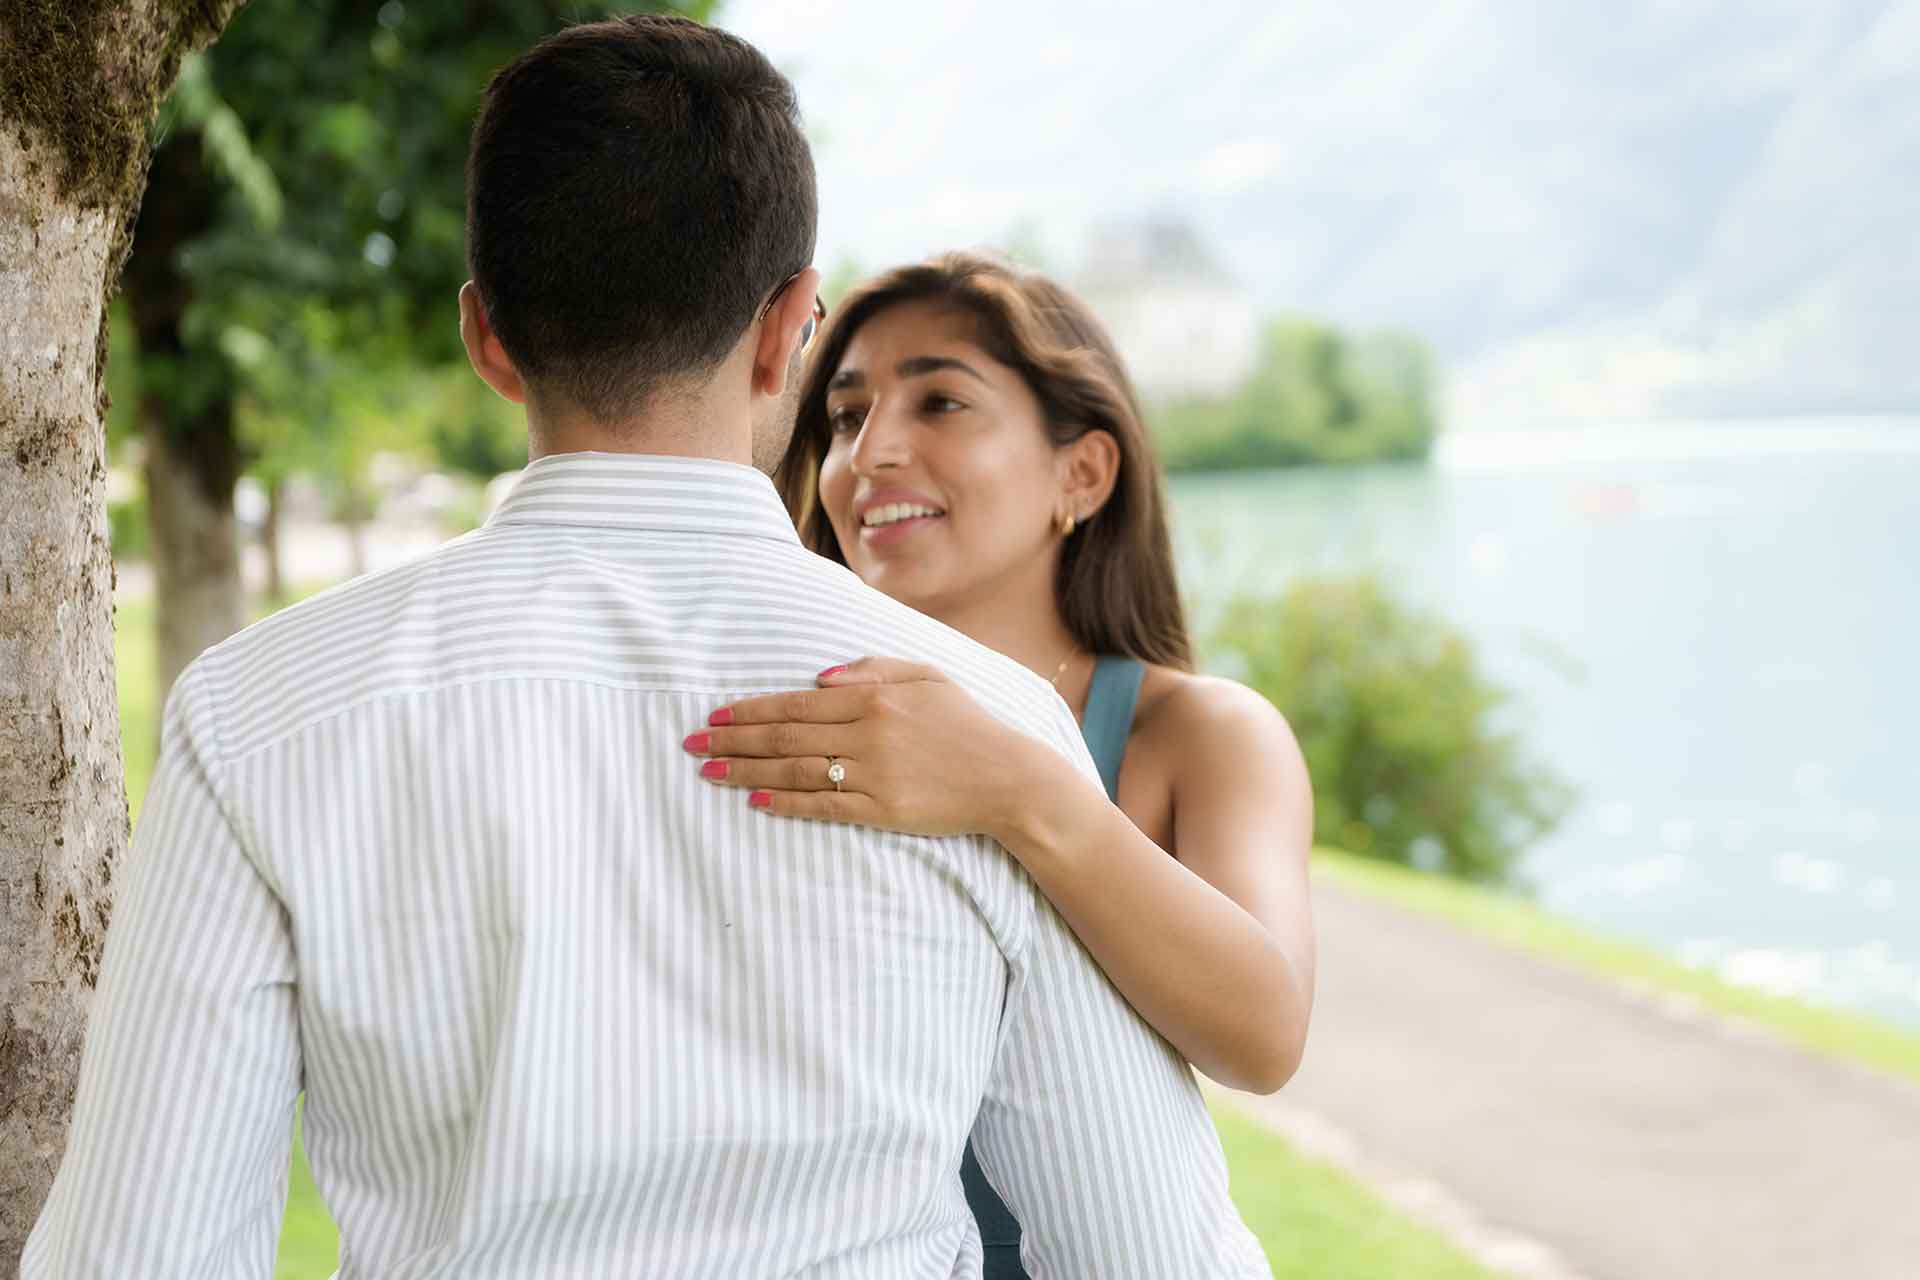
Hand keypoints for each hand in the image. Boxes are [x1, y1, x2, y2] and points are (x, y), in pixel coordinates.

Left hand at [682, 657, 1055, 839]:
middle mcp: (867, 733)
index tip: (714, 716)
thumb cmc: (968, 724)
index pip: (796, 702)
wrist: (1008, 777)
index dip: (750, 710)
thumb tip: (820, 675)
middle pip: (785, 735)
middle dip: (732, 740)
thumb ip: (874, 668)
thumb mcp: (928, 676)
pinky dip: (787, 803)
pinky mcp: (882, 809)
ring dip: (747, 772)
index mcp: (874, 698)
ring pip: (795, 770)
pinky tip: (757, 801)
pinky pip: (824, 806)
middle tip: (692, 745)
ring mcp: (873, 774)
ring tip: (710, 774)